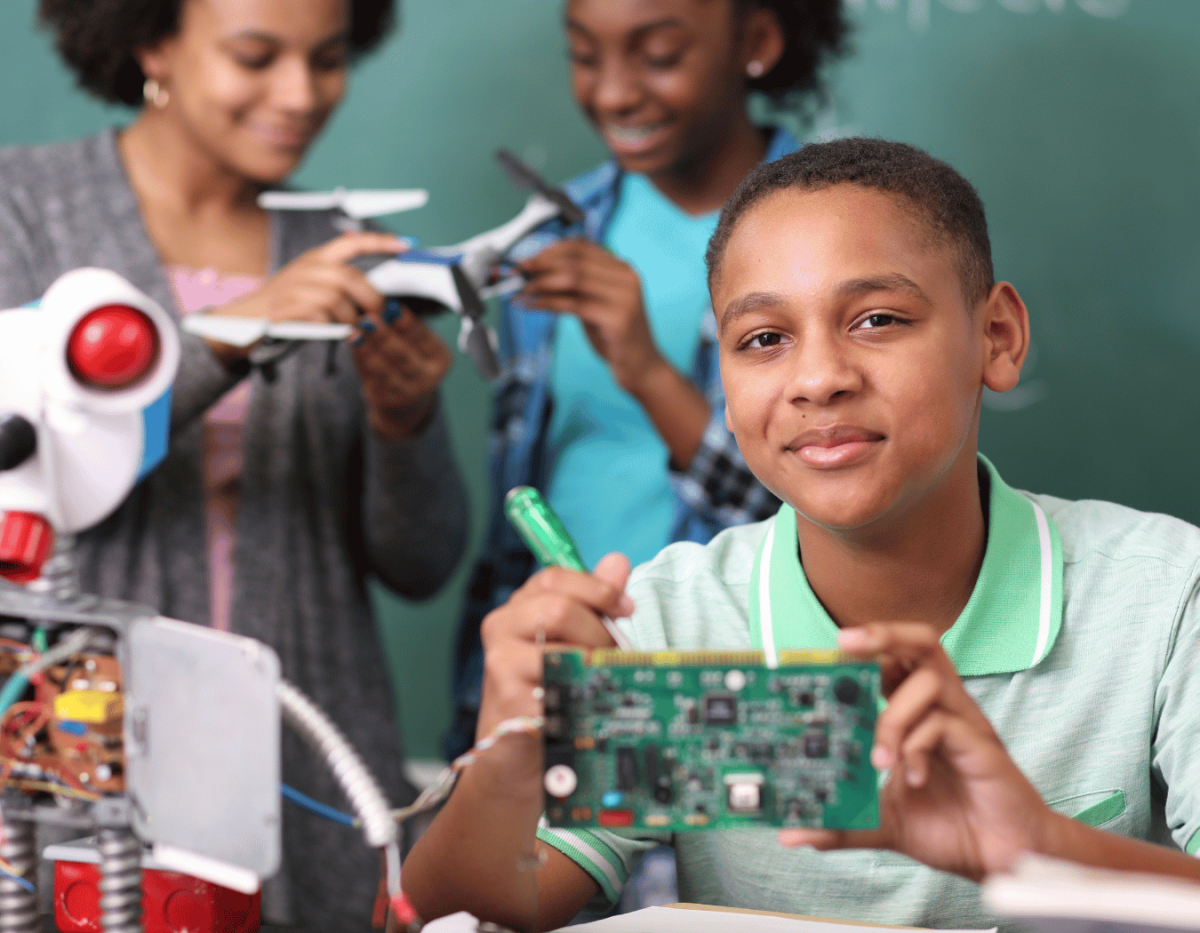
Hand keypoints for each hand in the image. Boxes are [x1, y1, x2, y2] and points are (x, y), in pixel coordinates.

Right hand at [216, 230, 403, 328]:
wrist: (243, 321)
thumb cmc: (287, 307)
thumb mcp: (313, 287)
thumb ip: (342, 286)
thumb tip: (380, 299)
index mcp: (317, 258)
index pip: (351, 242)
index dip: (380, 242)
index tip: (407, 246)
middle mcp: (306, 268)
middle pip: (348, 277)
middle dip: (370, 298)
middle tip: (380, 315)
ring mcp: (293, 287)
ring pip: (335, 298)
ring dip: (350, 318)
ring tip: (353, 329)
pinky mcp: (284, 309)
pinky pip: (319, 317)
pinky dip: (333, 328)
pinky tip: (336, 334)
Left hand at [351, 304, 451, 439]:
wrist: (405, 393)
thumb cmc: (406, 356)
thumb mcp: (409, 340)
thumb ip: (396, 326)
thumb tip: (379, 308)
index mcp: (439, 356)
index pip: (423, 337)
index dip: (406, 322)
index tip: (390, 307)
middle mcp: (429, 375)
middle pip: (405, 355)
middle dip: (384, 336)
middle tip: (367, 319)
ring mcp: (412, 391)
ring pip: (388, 371)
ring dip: (369, 351)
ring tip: (355, 335)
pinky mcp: (392, 400)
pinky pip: (376, 382)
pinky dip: (363, 365)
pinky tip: (355, 352)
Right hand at [477, 553, 633, 744]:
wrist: (512, 754)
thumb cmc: (545, 690)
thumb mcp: (568, 641)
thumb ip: (592, 602)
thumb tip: (617, 562)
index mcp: (516, 608)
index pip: (554, 577)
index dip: (597, 588)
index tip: (626, 608)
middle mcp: (501, 628)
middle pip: (560, 609)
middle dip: (599, 633)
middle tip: (611, 657)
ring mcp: (501, 664)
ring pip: (565, 649)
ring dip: (595, 667)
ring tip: (600, 683)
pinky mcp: (512, 700)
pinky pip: (563, 687)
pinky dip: (585, 696)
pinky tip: (587, 706)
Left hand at [517, 240, 668, 396]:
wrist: (642, 367)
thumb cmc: (615, 337)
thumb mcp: (594, 304)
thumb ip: (574, 287)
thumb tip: (537, 274)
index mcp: (622, 268)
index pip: (581, 246)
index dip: (550, 249)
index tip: (527, 259)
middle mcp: (626, 277)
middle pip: (575, 259)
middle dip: (541, 264)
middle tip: (518, 272)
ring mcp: (624, 296)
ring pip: (572, 277)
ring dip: (541, 282)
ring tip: (523, 291)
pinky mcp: (617, 318)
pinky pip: (574, 303)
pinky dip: (547, 302)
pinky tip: (533, 305)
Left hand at [779, 623, 1054, 881]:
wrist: (1003, 861)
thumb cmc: (952, 828)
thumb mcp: (884, 823)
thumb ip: (842, 824)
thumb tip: (793, 835)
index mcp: (919, 715)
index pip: (893, 660)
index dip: (863, 647)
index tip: (827, 650)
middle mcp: (944, 709)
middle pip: (921, 644)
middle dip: (882, 635)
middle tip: (845, 644)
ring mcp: (965, 724)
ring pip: (928, 680)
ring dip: (892, 715)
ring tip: (880, 760)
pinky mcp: (983, 746)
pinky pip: (944, 723)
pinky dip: (917, 746)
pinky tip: (912, 778)